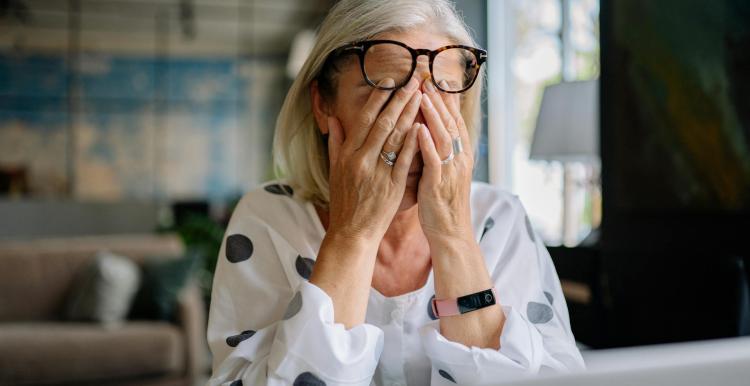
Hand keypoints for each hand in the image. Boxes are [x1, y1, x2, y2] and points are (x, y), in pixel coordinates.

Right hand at [326, 76, 422, 244]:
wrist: (351, 232)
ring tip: (422, 96)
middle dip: (400, 99)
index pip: (365, 119)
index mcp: (347, 154)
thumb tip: (333, 118)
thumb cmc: (344, 202)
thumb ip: (335, 143)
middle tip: (414, 80)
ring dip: (410, 113)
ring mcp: (377, 172)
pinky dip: (413, 141)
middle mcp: (361, 159)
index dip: (378, 98)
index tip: (390, 80)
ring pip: (396, 136)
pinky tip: (422, 125)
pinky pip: (404, 159)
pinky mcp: (392, 185)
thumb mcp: (334, 170)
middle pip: (383, 122)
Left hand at [416, 78, 474, 241]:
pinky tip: (419, 129)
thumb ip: (438, 152)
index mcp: (459, 155)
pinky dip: (427, 143)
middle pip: (450, 122)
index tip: (435, 78)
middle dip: (439, 98)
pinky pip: (434, 160)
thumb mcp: (444, 173)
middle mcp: (458, 159)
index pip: (454, 120)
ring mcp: (450, 170)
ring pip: (444, 136)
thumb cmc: (442, 204)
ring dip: (433, 114)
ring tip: (423, 94)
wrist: (451, 234)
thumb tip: (429, 132)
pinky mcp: (439, 184)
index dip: (445, 99)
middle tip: (427, 77)